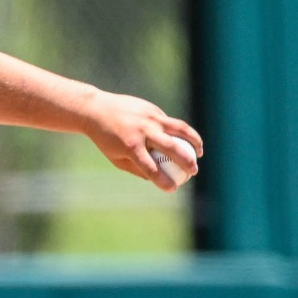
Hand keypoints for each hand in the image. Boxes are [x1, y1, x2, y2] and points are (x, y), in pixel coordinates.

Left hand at [85, 92, 203, 191]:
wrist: (97, 109)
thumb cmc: (106, 139)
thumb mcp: (117, 158)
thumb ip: (137, 169)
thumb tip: (156, 179)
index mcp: (131, 147)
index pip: (152, 169)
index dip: (164, 181)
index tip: (173, 188)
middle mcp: (143, 131)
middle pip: (171, 148)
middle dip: (186, 162)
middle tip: (193, 172)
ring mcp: (150, 118)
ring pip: (179, 129)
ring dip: (194, 141)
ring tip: (200, 152)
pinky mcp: (153, 110)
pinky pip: (170, 123)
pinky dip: (180, 133)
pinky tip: (186, 140)